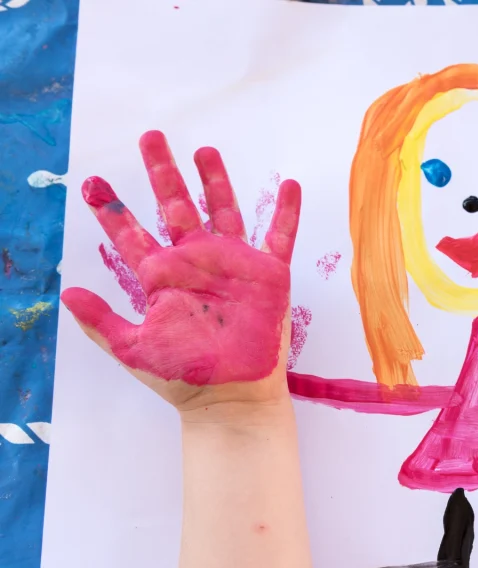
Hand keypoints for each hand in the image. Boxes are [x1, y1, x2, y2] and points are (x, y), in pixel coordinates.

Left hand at [61, 130, 300, 413]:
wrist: (230, 396)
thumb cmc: (182, 377)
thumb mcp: (132, 349)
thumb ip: (101, 322)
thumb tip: (66, 294)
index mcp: (162, 277)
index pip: (132, 234)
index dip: (112, 210)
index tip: (92, 183)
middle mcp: (196, 263)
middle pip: (177, 206)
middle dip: (163, 173)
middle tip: (151, 138)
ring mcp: (233, 265)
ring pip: (224, 211)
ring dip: (216, 181)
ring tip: (205, 150)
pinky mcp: (269, 275)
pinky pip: (280, 237)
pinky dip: (286, 213)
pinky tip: (288, 185)